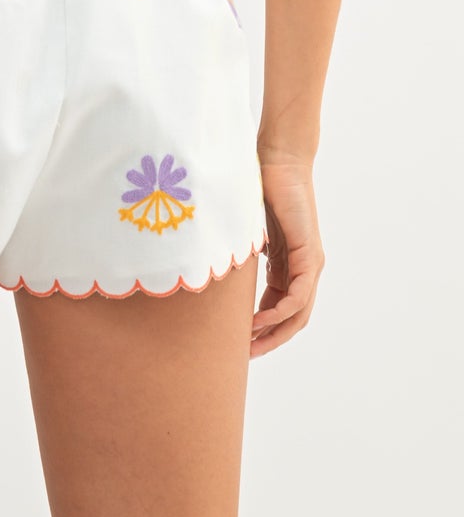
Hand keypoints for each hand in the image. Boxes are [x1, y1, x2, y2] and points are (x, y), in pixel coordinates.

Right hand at [250, 154, 324, 358]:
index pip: (279, 308)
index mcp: (287, 264)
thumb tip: (206, 267)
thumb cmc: (258, 186)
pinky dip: (283, 311)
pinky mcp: (310, 253)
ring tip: (250, 344)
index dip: (261, 330)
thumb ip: (237, 252)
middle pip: (292, 319)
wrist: (278, 159)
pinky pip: (300, 294)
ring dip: (275, 332)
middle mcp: (303, 268)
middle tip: (244, 357)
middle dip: (269, 341)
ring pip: (298, 312)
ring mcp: (310, 262)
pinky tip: (262, 319)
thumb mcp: (244, 230)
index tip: (238, 344)